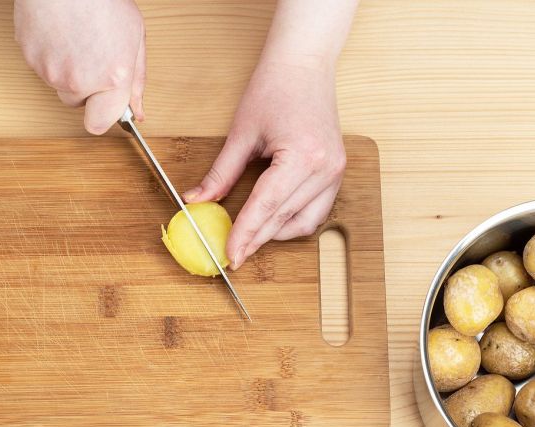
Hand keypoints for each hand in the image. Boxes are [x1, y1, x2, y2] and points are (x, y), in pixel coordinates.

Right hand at [14, 0, 145, 134]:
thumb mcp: (135, 37)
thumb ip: (136, 80)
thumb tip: (137, 110)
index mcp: (112, 78)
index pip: (99, 124)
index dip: (102, 114)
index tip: (105, 104)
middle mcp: (79, 80)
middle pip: (77, 103)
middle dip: (84, 87)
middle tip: (91, 55)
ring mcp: (51, 71)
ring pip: (58, 84)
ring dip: (66, 69)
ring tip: (76, 38)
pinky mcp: (30, 59)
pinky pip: (41, 67)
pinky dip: (49, 55)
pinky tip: (60, 33)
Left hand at [183, 60, 345, 269]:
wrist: (304, 64)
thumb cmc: (274, 88)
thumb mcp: (242, 133)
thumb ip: (221, 173)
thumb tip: (197, 200)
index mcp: (302, 157)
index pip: (267, 207)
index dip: (245, 233)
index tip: (229, 255)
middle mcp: (325, 169)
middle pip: (285, 218)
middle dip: (257, 240)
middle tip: (233, 254)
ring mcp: (335, 172)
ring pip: (305, 222)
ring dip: (277, 234)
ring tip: (250, 239)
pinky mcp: (336, 172)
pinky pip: (317, 211)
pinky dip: (293, 221)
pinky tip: (272, 223)